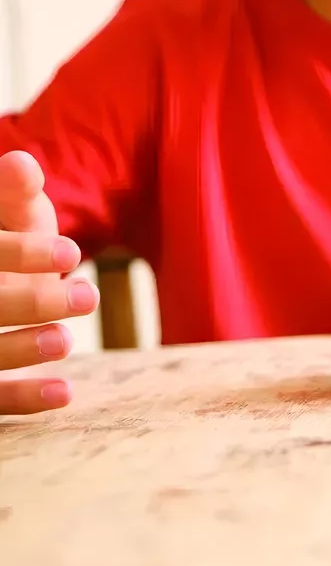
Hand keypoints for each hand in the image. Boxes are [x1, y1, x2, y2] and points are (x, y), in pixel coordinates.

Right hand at [0, 151, 98, 414]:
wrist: (4, 274)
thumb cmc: (7, 244)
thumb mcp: (9, 214)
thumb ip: (12, 194)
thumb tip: (22, 165)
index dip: (19, 254)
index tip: (72, 251)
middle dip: (31, 302)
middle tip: (88, 296)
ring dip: (21, 350)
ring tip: (65, 339)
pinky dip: (23, 399)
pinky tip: (66, 394)